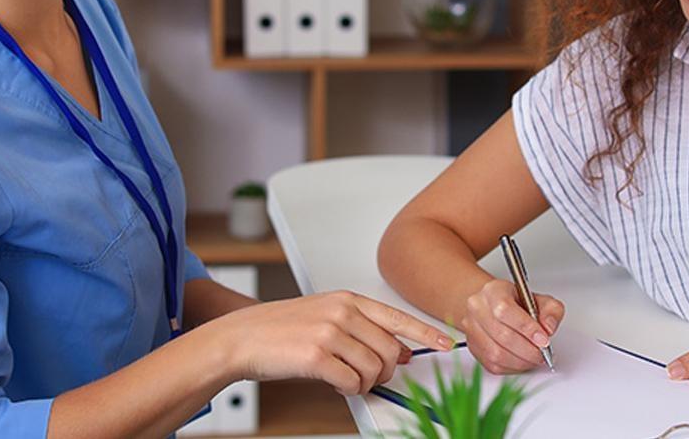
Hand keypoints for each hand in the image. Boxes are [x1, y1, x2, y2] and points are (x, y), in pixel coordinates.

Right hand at [208, 290, 453, 395]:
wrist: (242, 337)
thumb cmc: (282, 329)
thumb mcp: (326, 316)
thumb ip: (362, 328)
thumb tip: (399, 350)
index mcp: (348, 300)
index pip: (398, 317)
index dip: (426, 333)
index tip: (447, 343)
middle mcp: (342, 312)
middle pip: (390, 351)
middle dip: (385, 371)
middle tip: (368, 376)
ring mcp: (330, 333)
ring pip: (373, 370)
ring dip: (363, 382)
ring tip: (344, 378)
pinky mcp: (317, 356)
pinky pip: (352, 383)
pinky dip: (347, 389)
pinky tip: (333, 382)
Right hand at [459, 278, 564, 373]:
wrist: (494, 306)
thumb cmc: (516, 303)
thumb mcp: (539, 299)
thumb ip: (551, 310)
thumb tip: (548, 328)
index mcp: (493, 291)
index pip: (505, 310)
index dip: (527, 328)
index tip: (543, 339)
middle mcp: (477, 308)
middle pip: (502, 335)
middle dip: (528, 350)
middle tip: (543, 352)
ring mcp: (472, 329)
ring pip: (496, 354)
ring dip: (521, 361)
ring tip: (534, 358)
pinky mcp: (474, 348)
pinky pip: (493, 365)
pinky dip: (513, 367)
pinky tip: (522, 360)